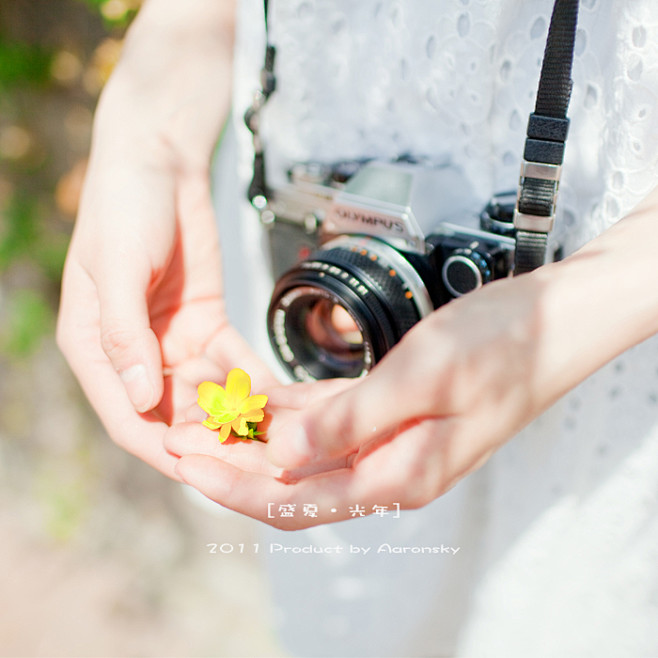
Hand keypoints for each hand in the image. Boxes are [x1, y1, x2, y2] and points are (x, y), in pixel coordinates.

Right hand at [56, 0, 271, 477]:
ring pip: (206, 396)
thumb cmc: (125, 207)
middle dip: (212, 440)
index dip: (163, 447)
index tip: (203, 470)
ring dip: (237, 417)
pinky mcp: (206, 325)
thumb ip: (125, 334)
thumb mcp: (117, 268)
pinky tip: (281, 400)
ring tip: (274, 437)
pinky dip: (252, 383)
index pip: (128, 416)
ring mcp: (172, 343)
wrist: (161, 163)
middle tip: (254, 461)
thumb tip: (142, 400)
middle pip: (172, 415)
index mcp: (97, 348)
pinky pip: (231, 365)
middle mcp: (135, 354)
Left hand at [164, 273, 551, 525]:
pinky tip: (256, 394)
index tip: (184, 463)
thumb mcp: (422, 377)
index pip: (293, 500)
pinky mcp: (390, 412)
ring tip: (205, 412)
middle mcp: (388, 467)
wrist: (554, 323)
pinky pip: (327, 420)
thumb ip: (348, 421)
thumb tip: (281, 452)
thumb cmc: (502, 345)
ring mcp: (389, 441)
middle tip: (180, 436)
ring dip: (254, 435)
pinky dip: (288, 410)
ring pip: (303, 450)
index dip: (233, 486)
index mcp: (397, 475)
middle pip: (289, 480)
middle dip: (231, 461)